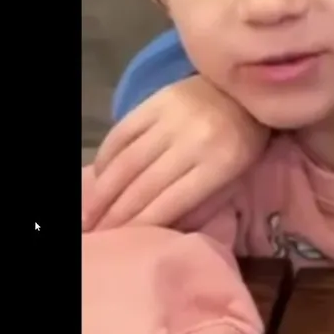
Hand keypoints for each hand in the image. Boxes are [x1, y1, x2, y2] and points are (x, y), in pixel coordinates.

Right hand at [82, 76, 268, 229]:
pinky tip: (97, 176)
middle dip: (116, 215)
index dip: (141, 225)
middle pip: (144, 185)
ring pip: (128, 161)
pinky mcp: (157, 100)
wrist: (245, 89)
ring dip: (103, 192)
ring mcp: (173, 118)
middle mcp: (193, 141)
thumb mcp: (235, 175)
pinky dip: (106, 156)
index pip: (171, 202)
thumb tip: (160, 230)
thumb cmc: (244, 140)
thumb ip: (200, 203)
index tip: (120, 244)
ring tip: (88, 214)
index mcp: (219, 165)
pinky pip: (123, 131)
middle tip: (95, 235)